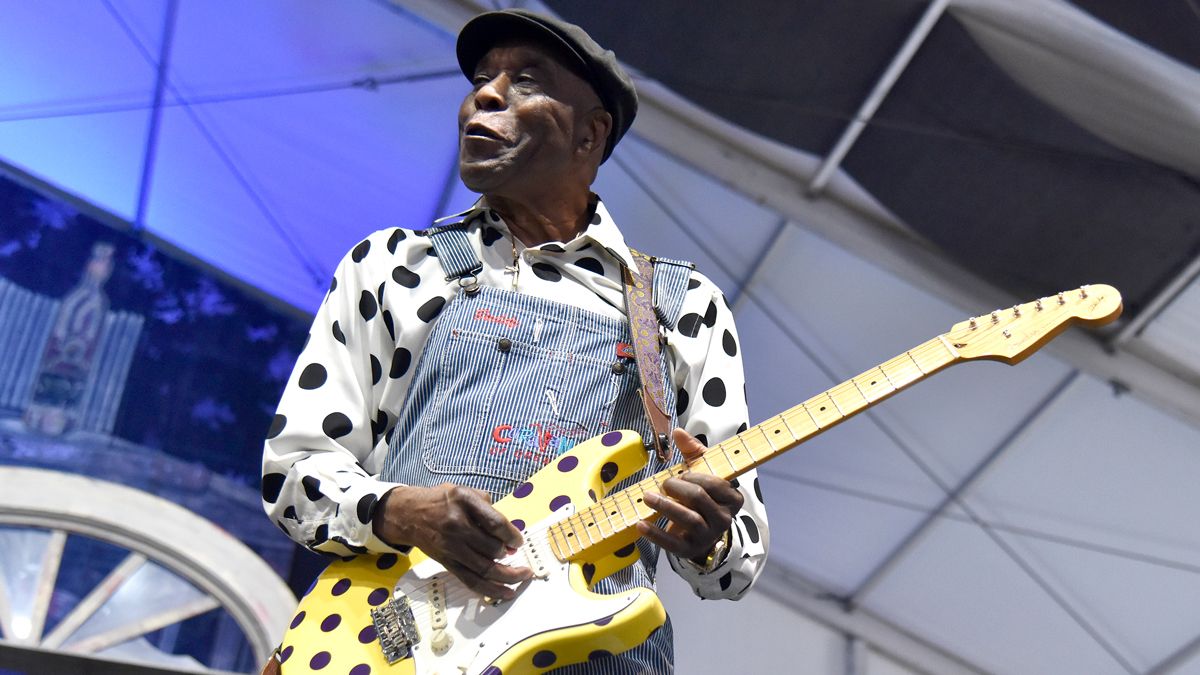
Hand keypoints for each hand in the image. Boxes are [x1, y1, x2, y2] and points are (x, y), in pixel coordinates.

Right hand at [372, 483, 531, 598]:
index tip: (519, 541)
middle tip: (516, 554)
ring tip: (523, 575)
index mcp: (464, 502)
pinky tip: (507, 591)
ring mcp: (451, 546)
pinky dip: (491, 589)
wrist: (409, 514)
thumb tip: (508, 533)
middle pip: (491, 548)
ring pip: (484, 569)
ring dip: (508, 575)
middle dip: (509, 554)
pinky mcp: (447, 563)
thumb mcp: (465, 491)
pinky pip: (471, 580)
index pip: (495, 523)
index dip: (512, 535)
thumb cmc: (442, 501)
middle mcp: (457, 525)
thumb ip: (488, 507)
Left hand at [636, 428, 742, 562]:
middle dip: (677, 487)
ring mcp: (707, 536)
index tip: (682, 475)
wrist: (702, 533)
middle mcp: (724, 519)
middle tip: (664, 484)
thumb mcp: (703, 472)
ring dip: (664, 506)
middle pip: (699, 498)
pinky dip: (655, 534)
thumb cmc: (702, 496)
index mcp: (732, 499)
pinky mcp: (690, 550)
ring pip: (687, 519)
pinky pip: (672, 543)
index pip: (714, 483)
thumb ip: (693, 451)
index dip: (694, 476)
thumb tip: (678, 432)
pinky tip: (640, 524)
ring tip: (647, 496)